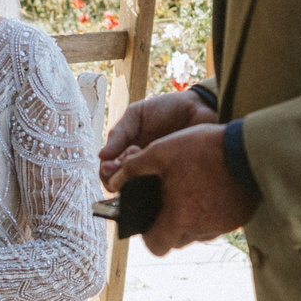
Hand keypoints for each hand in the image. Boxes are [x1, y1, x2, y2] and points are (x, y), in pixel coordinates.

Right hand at [98, 88, 217, 186]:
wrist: (199, 107)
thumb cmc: (166, 109)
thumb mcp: (136, 115)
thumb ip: (119, 133)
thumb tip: (101, 156)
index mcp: (126, 153)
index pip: (108, 172)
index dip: (107, 172)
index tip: (113, 165)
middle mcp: (140, 167)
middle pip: (121, 186)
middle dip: (119, 177)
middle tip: (130, 163)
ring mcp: (158, 175)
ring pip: (139, 192)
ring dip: (136, 182)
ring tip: (146, 164)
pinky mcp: (176, 180)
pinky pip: (162, 193)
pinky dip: (156, 188)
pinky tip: (160, 174)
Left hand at [113, 125, 257, 254]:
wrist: (250, 149)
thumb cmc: (204, 149)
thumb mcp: (162, 151)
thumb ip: (133, 168)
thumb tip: (113, 182)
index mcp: (179, 218)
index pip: (155, 246)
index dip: (147, 235)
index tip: (147, 218)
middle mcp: (201, 229)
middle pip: (176, 239)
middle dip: (168, 224)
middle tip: (168, 198)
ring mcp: (222, 226)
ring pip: (197, 231)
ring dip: (190, 217)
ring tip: (189, 189)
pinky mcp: (239, 219)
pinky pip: (217, 222)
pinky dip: (210, 211)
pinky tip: (209, 188)